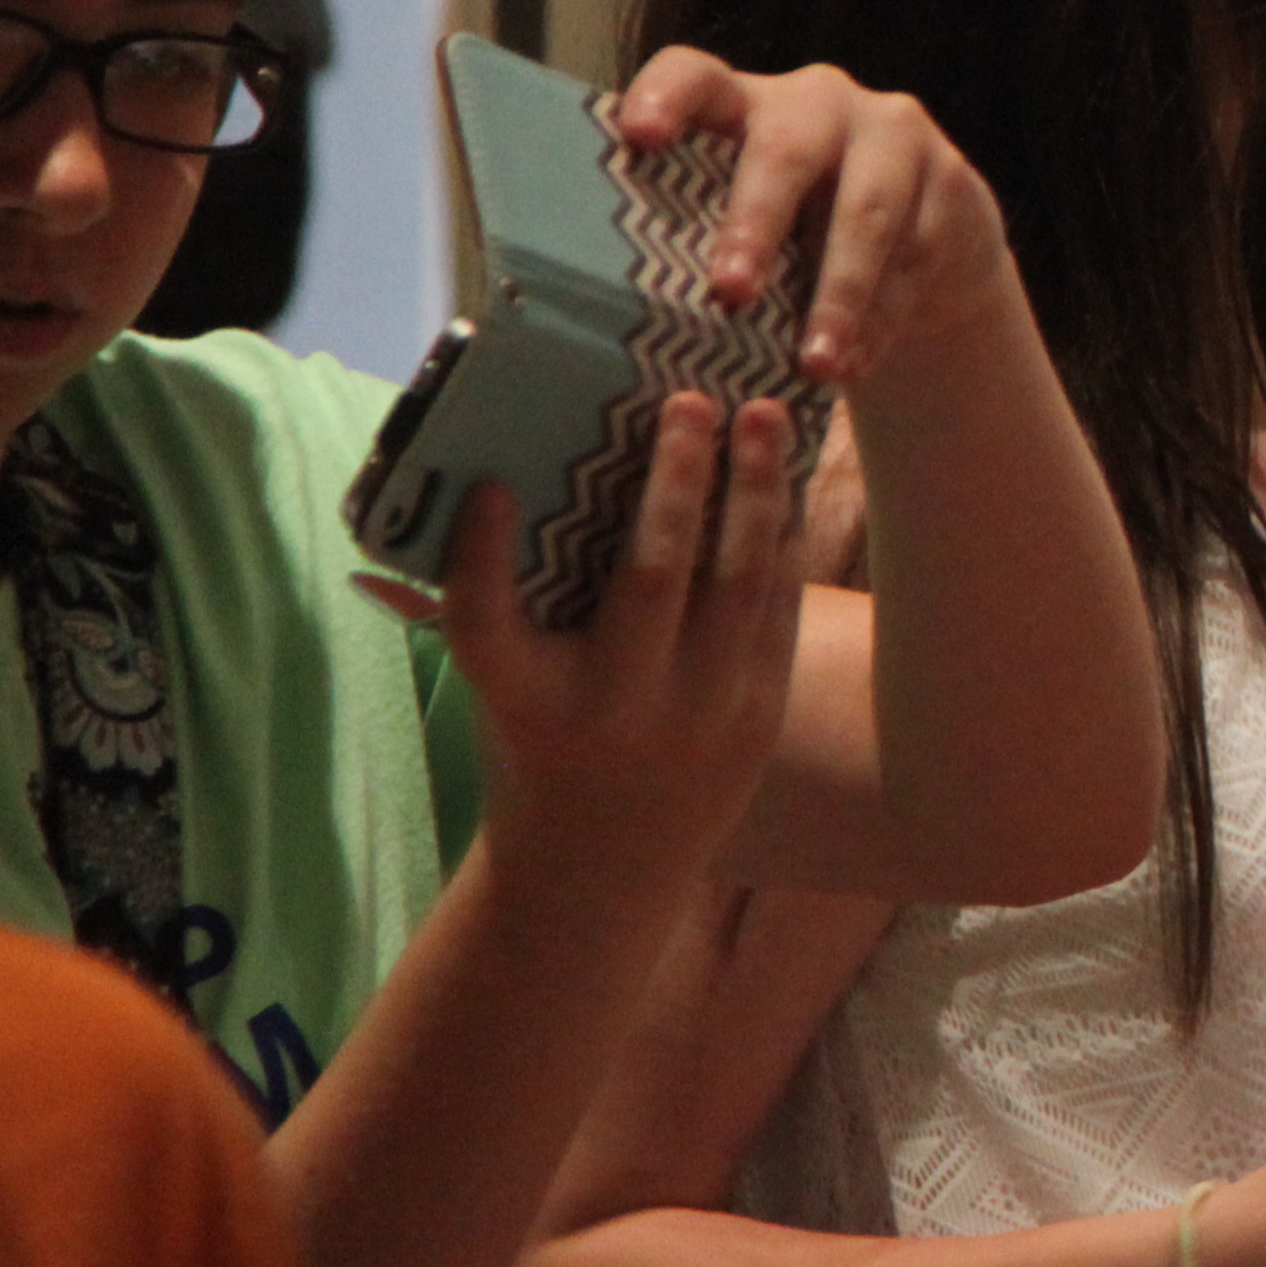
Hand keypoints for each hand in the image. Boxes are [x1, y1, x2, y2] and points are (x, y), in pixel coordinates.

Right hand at [405, 392, 806, 897]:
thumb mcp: (506, 687)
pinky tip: (783, 482)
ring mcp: (697, 716)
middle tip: (690, 401)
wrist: (603, 865)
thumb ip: (511, 603)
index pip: (485, 626)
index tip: (489, 487)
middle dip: (676, 482)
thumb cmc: (542, 743)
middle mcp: (612, 708)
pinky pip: (778, 610)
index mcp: (525, 701)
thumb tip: (508, 481)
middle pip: (649, 579)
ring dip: (756, 490)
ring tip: (764, 415)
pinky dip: (782, 540)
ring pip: (738, 583)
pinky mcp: (757, 718)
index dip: (482, 556)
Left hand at [606, 47, 1020, 387]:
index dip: (666, 96)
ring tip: (816, 366)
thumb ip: (694, 233)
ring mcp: (894, 136)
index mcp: (744, 102)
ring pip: (867, 214)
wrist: (923, 239)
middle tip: (728, 292)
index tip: (639, 136)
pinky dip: (883, 319)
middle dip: (755, 224)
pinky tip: (856, 364)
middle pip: (785, 152)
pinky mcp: (952, 181)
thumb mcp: (741, 216)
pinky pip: (916, 256)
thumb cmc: (796, 235)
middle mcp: (820, 102)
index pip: (696, 76)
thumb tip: (606, 311)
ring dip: (838, 296)